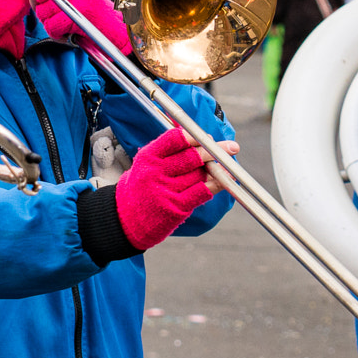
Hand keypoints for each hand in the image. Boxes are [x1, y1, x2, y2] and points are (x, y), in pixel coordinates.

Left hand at [22, 0, 131, 55]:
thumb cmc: (87, 9)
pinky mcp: (77, 11)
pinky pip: (51, 25)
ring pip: (42, 10)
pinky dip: (57, 32)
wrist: (110, 25)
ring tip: (67, 19)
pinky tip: (69, 29)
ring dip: (51, 21)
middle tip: (59, 11)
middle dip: (43, 7)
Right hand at [113, 129, 232, 250]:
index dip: (195, 136)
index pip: (175, 139)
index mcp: (148, 157)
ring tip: (229, 166)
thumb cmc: (141, 189)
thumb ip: (169, 152)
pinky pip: (201, 192)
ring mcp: (165, 191)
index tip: (208, 137)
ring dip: (218, 169)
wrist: (125, 220)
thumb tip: (203, 140)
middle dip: (215, 150)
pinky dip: (216, 185)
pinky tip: (225, 181)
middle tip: (231, 147)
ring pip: (200, 174)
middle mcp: (155, 173)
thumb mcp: (146, 165)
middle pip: (192, 156)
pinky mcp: (174, 208)